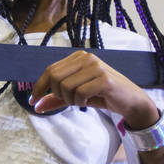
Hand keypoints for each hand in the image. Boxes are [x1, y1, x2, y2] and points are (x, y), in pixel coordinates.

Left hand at [29, 51, 158, 127]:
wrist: (131, 101)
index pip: (50, 70)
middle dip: (57, 95)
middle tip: (70, 102)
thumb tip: (36, 106)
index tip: (33, 101)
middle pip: (55, 78)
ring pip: (66, 87)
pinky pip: (80, 93)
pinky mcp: (104, 79)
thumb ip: (56, 99)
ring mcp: (96, 67)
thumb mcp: (76, 96)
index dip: (39, 87)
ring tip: (82, 101)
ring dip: (70, 100)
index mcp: (78, 57)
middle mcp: (86, 57)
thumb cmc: (103, 95)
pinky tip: (89, 102)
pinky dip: (80, 103)